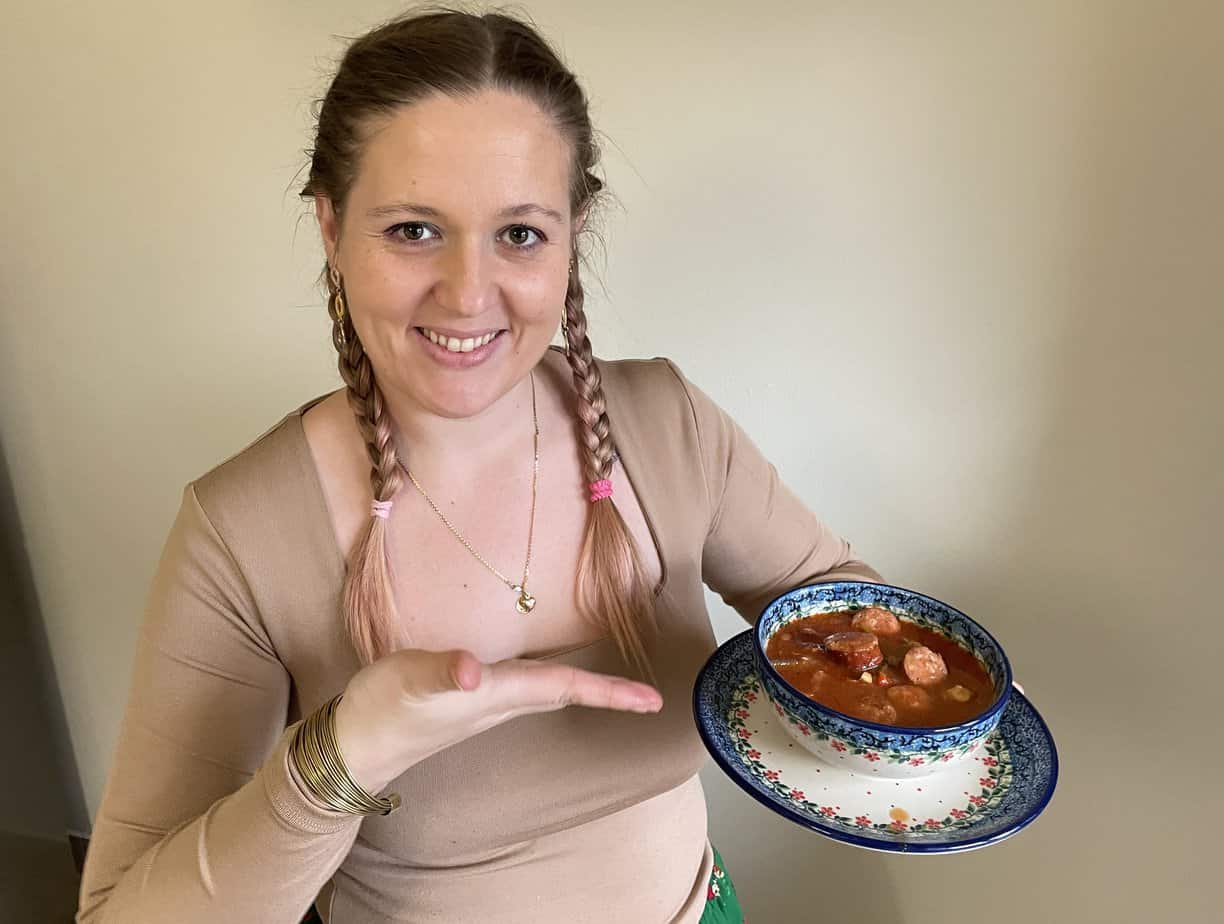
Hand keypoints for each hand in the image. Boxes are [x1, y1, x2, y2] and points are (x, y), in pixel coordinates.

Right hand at [332, 648, 662, 793]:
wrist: (354, 745)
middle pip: (566, 694)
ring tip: (615, 689)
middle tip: (650, 698)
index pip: (565, 687)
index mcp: (497, 693)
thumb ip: (441, 672)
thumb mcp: (410, 680)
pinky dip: (551, 684)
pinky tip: (548, 679)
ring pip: (549, 694)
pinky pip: (526, 692)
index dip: (610, 691)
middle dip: (609, 695)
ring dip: (584, 691)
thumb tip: (472, 670)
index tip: (653, 700)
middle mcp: (500, 702)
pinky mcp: (468, 702)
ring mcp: (485, 706)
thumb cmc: (384, 708)